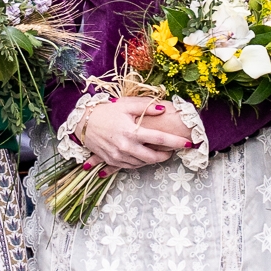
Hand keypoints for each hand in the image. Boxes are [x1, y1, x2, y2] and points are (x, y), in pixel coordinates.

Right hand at [74, 96, 193, 171]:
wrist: (82, 123)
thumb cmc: (105, 111)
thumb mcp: (126, 104)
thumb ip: (146, 106)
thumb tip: (163, 109)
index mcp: (132, 132)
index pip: (160, 140)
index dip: (176, 142)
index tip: (188, 144)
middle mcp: (126, 147)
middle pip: (153, 157)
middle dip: (166, 155)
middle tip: (171, 151)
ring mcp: (118, 156)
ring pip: (142, 163)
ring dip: (153, 159)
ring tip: (158, 152)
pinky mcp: (112, 161)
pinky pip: (130, 166)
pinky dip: (139, 162)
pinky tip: (143, 156)